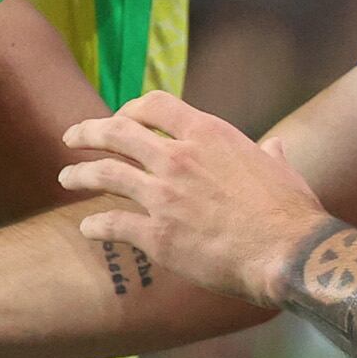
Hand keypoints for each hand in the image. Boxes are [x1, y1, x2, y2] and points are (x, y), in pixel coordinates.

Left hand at [57, 92, 322, 305]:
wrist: (287, 252)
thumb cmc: (290, 211)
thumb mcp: (281, 170)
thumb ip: (269, 155)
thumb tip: (274, 148)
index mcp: (208, 134)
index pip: (155, 105)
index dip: (131, 108)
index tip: (121, 117)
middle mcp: (179, 157)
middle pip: (117, 132)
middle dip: (88, 131)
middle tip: (72, 136)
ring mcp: (164, 195)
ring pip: (105, 173)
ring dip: (80, 173)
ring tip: (66, 177)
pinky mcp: (157, 235)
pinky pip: (112, 223)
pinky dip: (95, 224)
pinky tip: (88, 228)